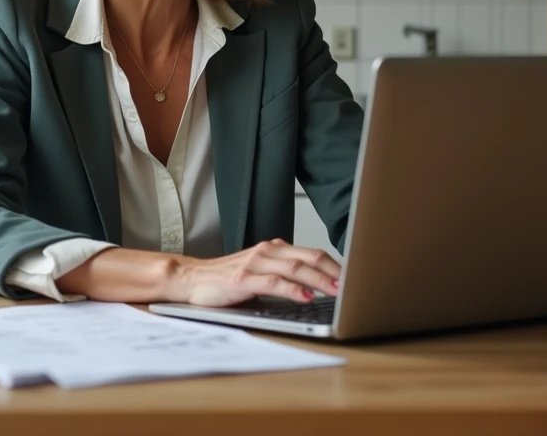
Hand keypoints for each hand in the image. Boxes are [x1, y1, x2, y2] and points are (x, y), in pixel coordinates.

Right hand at [168, 239, 339, 306]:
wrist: (192, 279)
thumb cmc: (227, 279)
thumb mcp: (260, 272)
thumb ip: (285, 274)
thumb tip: (318, 288)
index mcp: (274, 249)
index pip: (313, 253)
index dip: (335, 265)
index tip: (354, 278)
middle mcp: (267, 251)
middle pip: (310, 257)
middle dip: (334, 271)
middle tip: (354, 284)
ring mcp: (255, 264)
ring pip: (296, 268)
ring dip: (320, 280)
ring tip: (337, 291)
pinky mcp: (244, 280)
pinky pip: (274, 282)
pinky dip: (293, 290)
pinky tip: (306, 298)